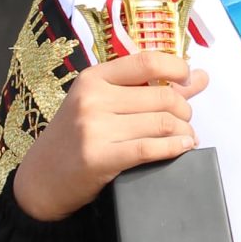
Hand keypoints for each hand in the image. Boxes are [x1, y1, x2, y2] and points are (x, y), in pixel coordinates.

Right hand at [12, 51, 207, 222]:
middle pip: (162, 96)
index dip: (176, 68)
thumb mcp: (104, 104)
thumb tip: (200, 76)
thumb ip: (152, 88)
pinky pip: (150, 148)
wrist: (40, 180)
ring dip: (184, 132)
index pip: (147, 61)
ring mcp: (93, 128)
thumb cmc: (76, 139)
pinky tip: (183, 148)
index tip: (188, 80)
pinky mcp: (99, 157)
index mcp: (93, 78)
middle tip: (186, 121)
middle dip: (184, 110)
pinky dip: (175, 148)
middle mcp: (92, 98)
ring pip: (162, 123)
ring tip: (187, 137)